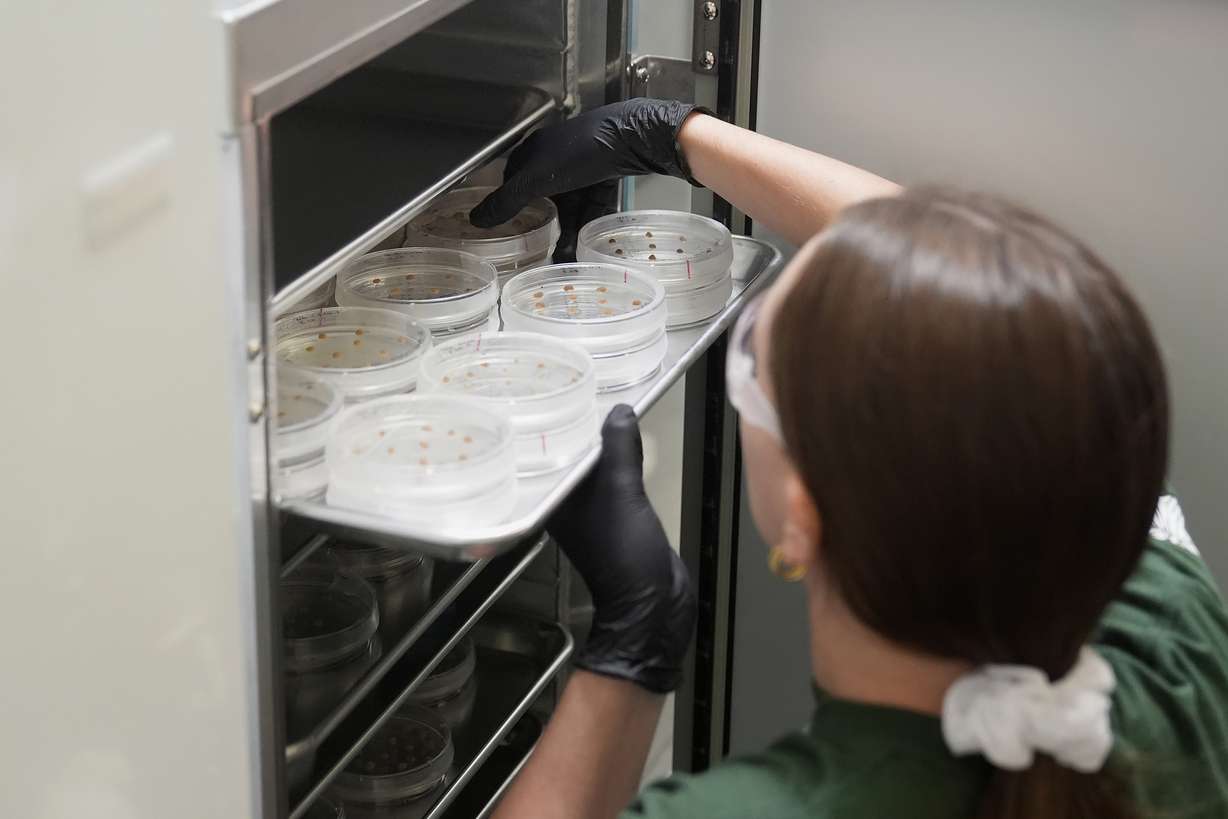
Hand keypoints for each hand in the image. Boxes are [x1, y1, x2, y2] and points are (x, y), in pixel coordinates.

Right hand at [470, 98, 707, 228]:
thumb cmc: (582, 151)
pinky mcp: (606, 172)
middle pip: (543, 194)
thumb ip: (507, 201)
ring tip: (564, 251)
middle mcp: (556, 155)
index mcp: (534, 151)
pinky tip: (585, 238)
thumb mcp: (538, 179)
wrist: (633, 137)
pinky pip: (591, 201)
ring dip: (566, 225)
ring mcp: (582, 163)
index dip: (510, 204)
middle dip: (542, 220)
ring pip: (569, 201)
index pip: (513, 181)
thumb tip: (475, 220)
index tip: (509, 229)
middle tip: (538, 245)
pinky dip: (587, 219)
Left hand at [547, 405, 696, 692]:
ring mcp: (593, 510)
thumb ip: (620, 449)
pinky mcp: (618, 514)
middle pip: (573, 455)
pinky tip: (631, 440)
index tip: (560, 391)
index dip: (555, 422)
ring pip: (596, 465)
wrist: (654, 604)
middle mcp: (568, 503)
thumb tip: (619, 411)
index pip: (548, 451)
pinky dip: (624, 459)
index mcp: (555, 500)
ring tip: (609, 405)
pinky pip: (618, 477)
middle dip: (581, 426)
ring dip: (604, 442)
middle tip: (587, 388)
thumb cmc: (624, 558)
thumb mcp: (622, 492)